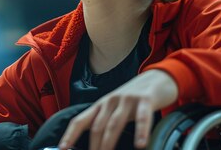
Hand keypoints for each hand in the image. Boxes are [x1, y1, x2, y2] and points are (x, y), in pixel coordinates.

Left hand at [58, 70, 177, 149]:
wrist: (158, 77)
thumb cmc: (134, 98)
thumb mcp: (116, 108)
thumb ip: (106, 122)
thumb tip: (96, 144)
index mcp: (101, 105)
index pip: (80, 120)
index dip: (70, 134)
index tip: (62, 148)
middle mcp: (111, 101)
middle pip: (97, 126)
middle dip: (93, 146)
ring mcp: (127, 99)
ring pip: (114, 124)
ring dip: (108, 143)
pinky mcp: (145, 99)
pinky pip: (142, 118)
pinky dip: (140, 132)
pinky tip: (140, 144)